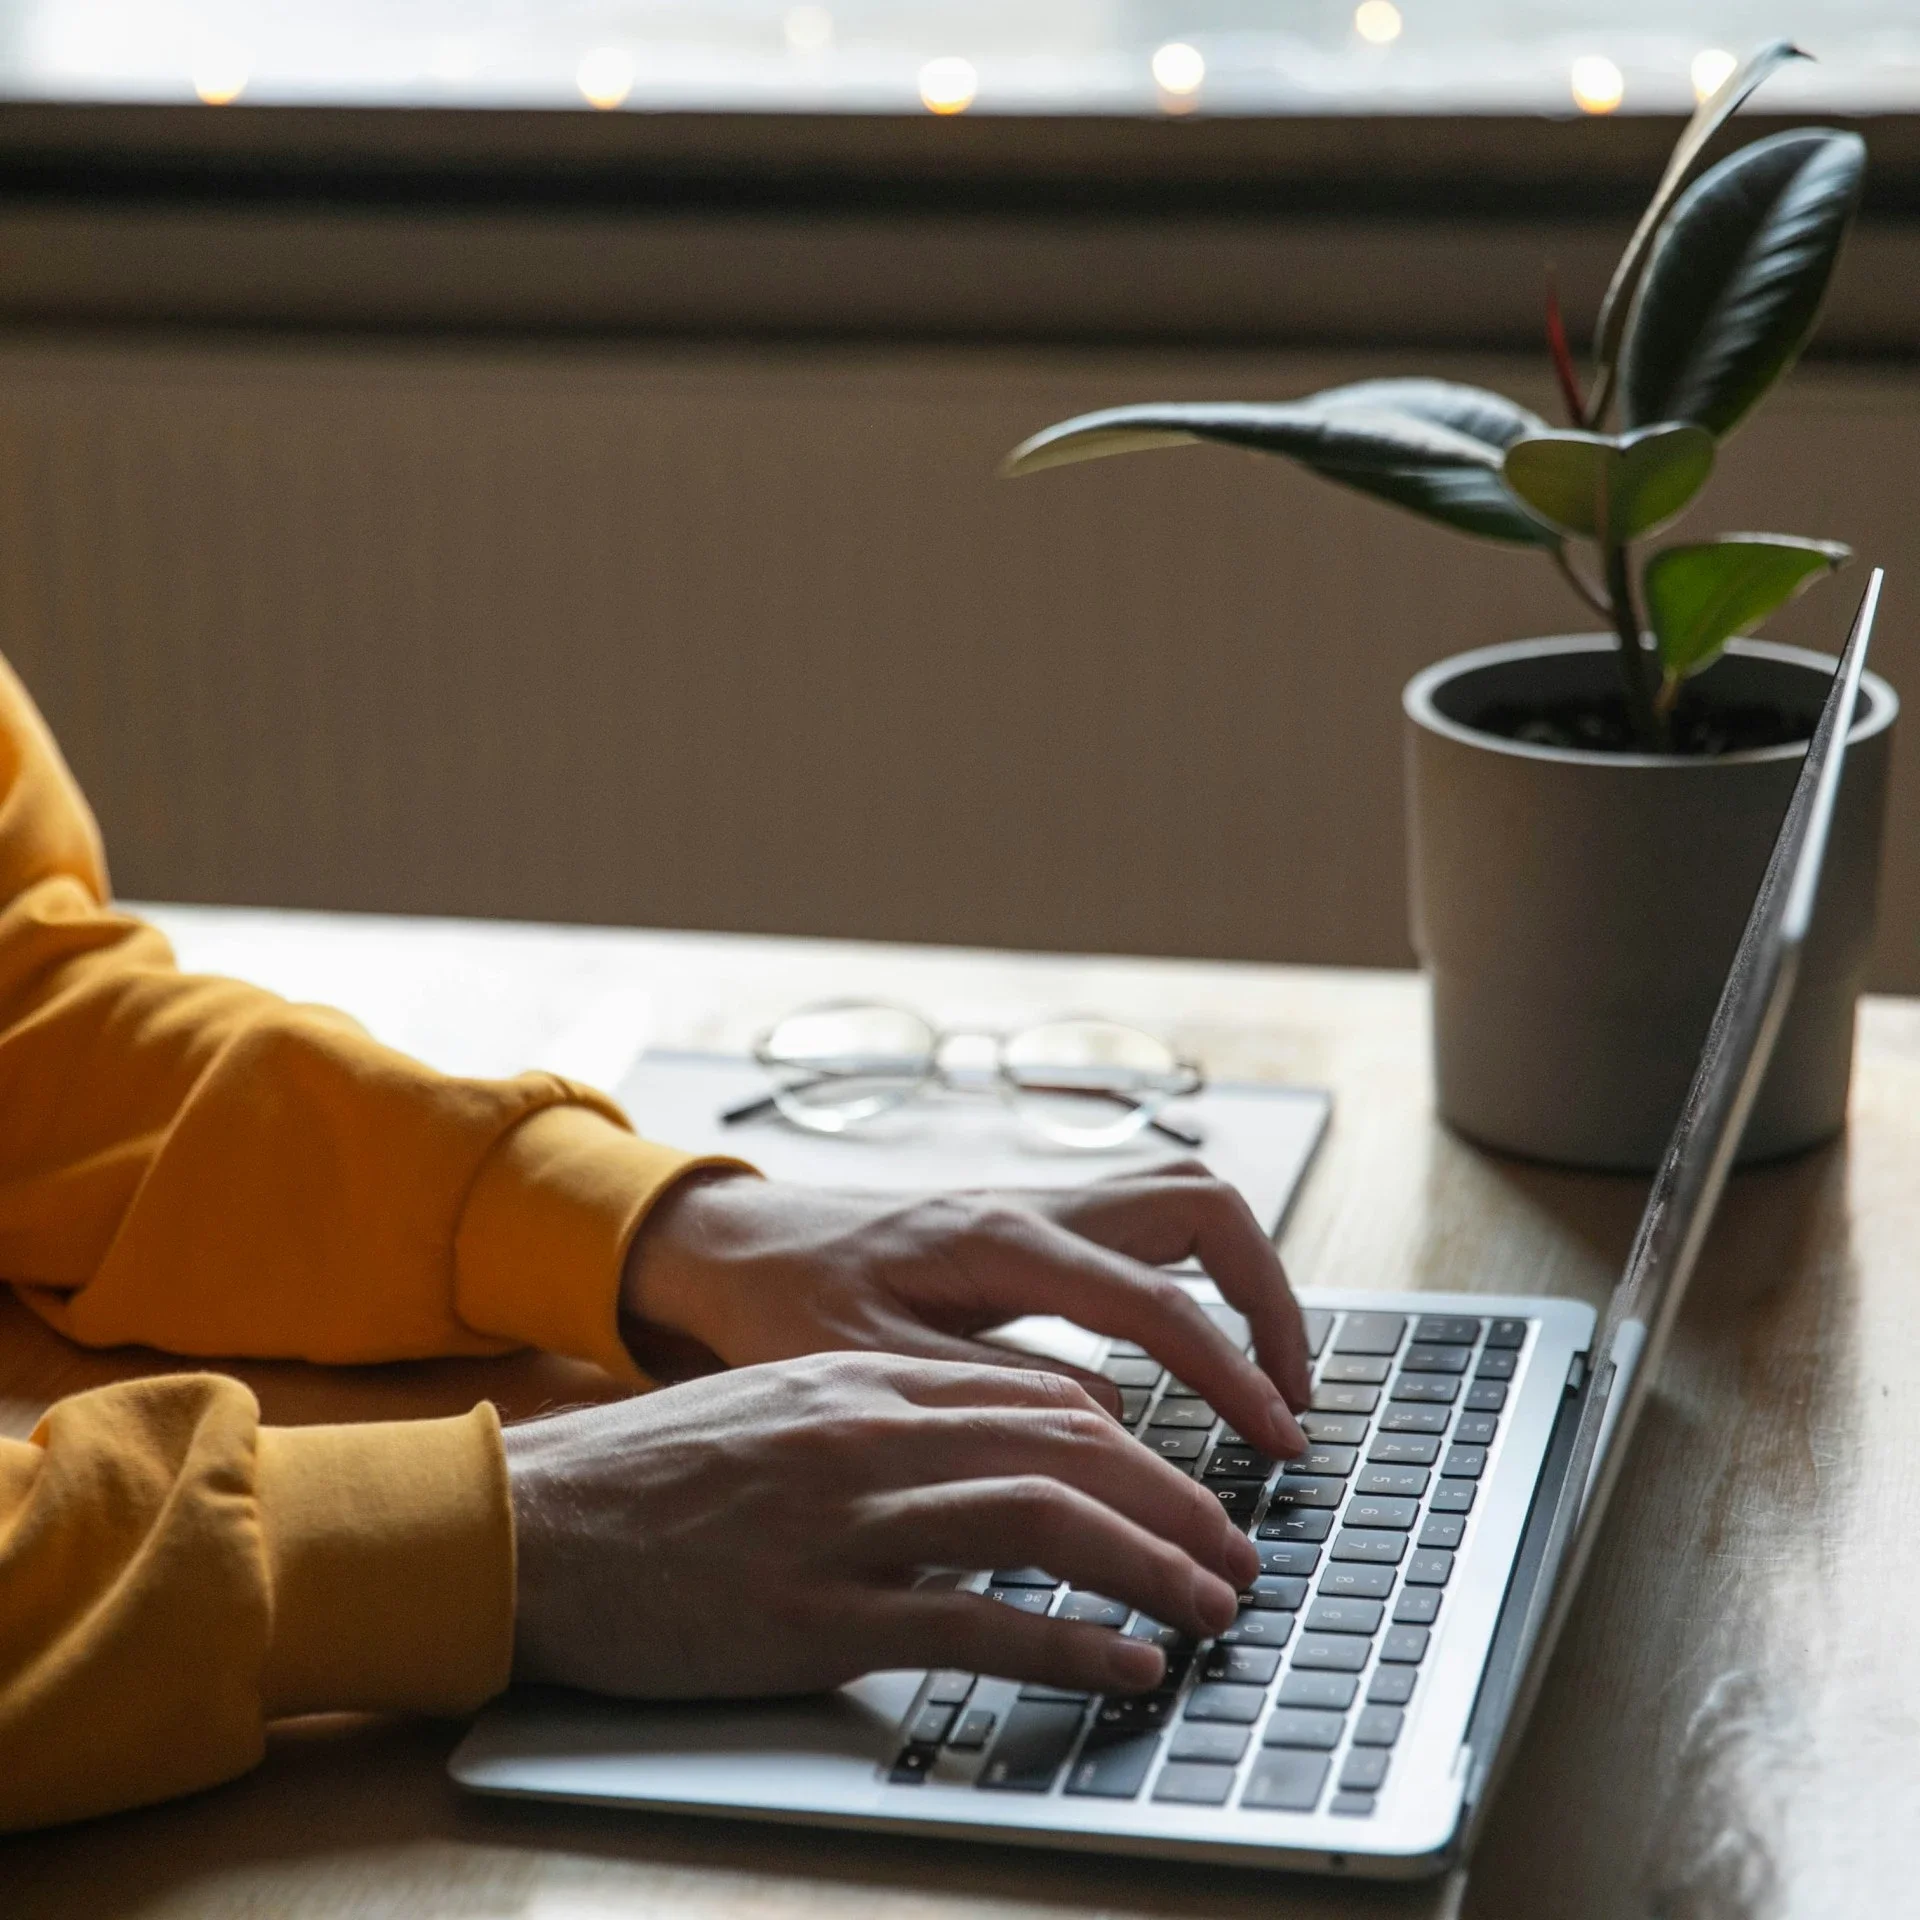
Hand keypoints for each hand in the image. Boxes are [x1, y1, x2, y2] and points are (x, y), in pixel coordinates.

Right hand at [503, 1351, 1258, 1697]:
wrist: (533, 1525)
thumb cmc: (652, 1477)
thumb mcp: (778, 1412)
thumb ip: (882, 1422)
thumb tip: (984, 1456)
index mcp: (865, 1381)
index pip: (1040, 1397)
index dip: (1137, 1447)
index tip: (1187, 1489)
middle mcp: (871, 1434)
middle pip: (1068, 1451)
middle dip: (1175, 1503)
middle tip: (1237, 1552)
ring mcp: (847, 1523)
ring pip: (1043, 1524)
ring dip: (1149, 1567)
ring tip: (1212, 1606)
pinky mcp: (815, 1616)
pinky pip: (973, 1624)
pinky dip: (1066, 1644)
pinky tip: (1123, 1665)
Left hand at [622, 1164, 1310, 1458]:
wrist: (743, 1248)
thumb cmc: (788, 1307)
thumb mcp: (871, 1369)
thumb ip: (988, 1395)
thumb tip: (1112, 1420)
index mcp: (998, 1241)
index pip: (1153, 1299)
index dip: (1229, 1370)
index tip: (1277, 1439)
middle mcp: (1034, 1204)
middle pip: (1202, 1207)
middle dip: (1271, 1297)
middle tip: (1290, 1397)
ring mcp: (1041, 1202)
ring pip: (1184, 1200)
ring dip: (1243, 1276)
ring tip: (1264, 1372)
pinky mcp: (1037, 1220)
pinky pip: (1149, 1223)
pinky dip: (1198, 1274)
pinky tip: (1195, 1345)